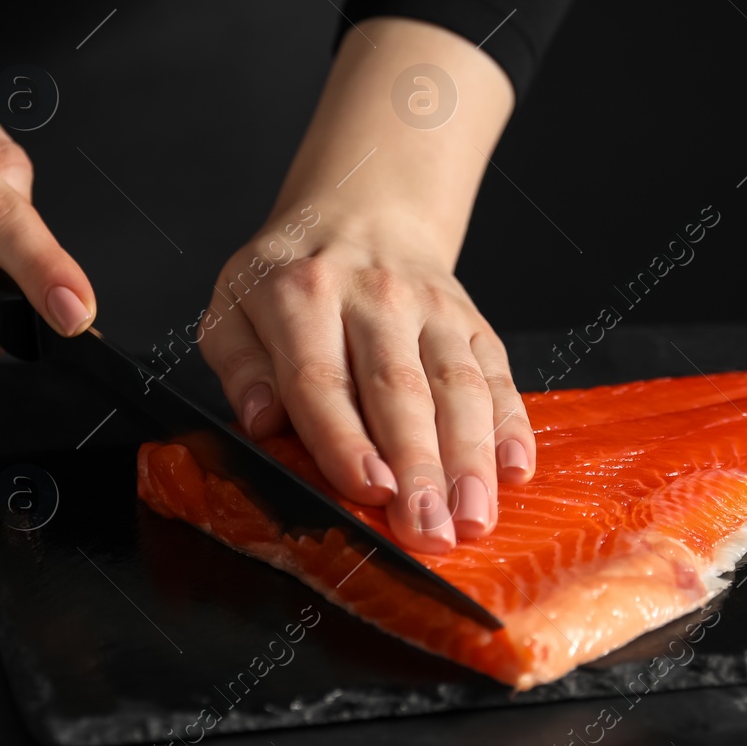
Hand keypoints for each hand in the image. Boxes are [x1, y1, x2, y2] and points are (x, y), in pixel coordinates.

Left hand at [197, 15, 534, 550]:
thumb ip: (238, 365)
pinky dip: (510, 424)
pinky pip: (497, 373)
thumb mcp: (233, 309)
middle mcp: (374, 297)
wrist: (360, 215)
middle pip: (399, 388)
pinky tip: (513, 470)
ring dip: (469, 457)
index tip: (368, 490)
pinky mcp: (472, 321)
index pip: (322, 378)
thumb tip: (260, 419)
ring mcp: (432, 308)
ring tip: (473, 517)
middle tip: (428, 530)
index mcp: (301, 296)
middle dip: (418, 465)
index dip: (345, 439)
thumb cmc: (286, 282)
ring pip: (457, 384)